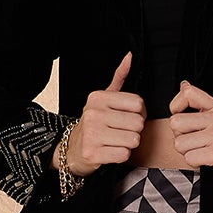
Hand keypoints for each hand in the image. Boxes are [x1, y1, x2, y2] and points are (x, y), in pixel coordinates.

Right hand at [61, 51, 145, 175]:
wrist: (72, 149)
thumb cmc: (95, 123)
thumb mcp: (104, 98)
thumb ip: (119, 77)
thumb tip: (130, 56)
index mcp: (98, 98)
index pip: (139, 104)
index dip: (139, 113)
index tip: (128, 117)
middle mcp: (93, 113)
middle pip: (138, 123)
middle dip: (134, 130)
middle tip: (121, 131)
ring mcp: (92, 134)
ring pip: (133, 140)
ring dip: (128, 143)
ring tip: (115, 141)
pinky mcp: (92, 154)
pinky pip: (124, 154)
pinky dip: (121, 155)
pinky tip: (110, 151)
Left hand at [168, 80, 212, 193]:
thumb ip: (202, 105)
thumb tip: (183, 86)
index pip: (187, 93)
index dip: (176, 107)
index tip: (183, 120)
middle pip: (175, 122)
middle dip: (180, 137)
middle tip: (195, 144)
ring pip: (179, 143)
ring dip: (187, 152)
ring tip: (204, 153)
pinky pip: (189, 158)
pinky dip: (195, 163)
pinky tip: (208, 162)